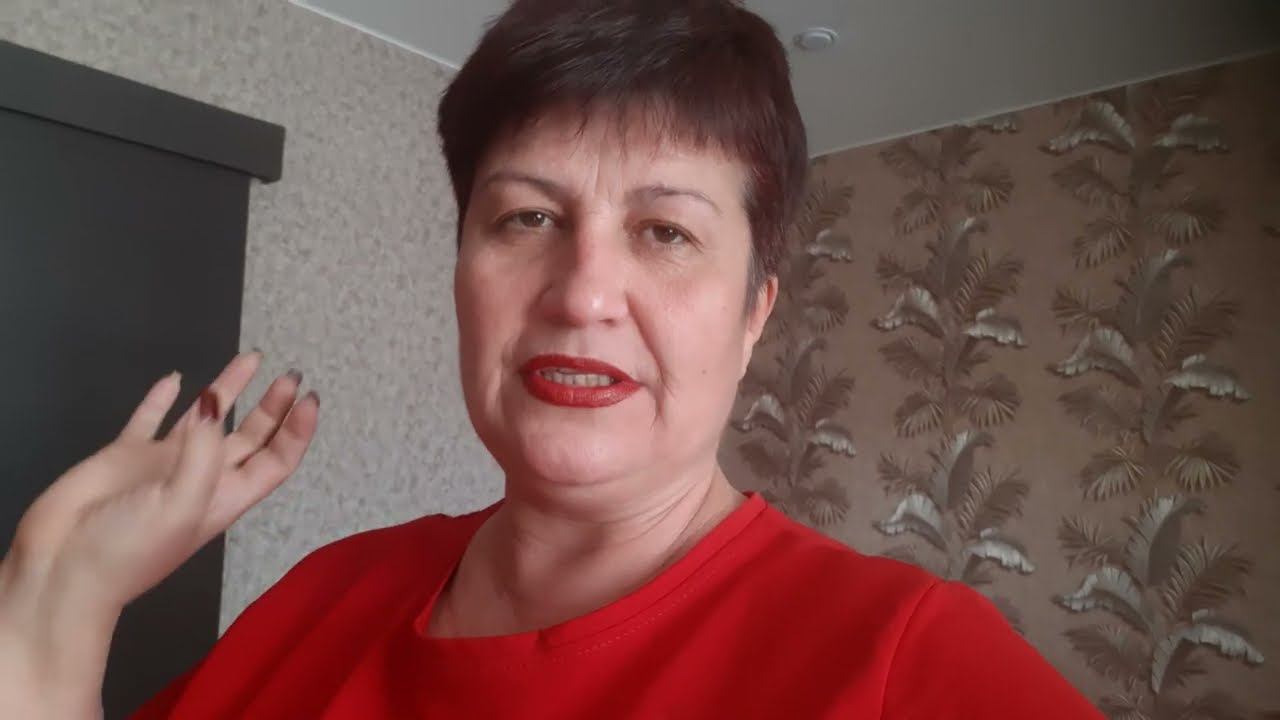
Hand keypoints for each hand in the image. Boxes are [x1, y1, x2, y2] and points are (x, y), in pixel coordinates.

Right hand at [0, 352, 317, 718]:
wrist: (61, 569)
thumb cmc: (131, 548)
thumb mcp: (181, 504)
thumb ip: (201, 451)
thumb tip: (213, 401)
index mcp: (224, 497)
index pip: (274, 461)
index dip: (295, 432)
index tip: (308, 398)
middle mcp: (200, 477)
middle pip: (249, 438)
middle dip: (271, 408)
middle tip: (290, 375)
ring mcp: (162, 465)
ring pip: (203, 420)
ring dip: (227, 391)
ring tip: (251, 359)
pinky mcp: (123, 455)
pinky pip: (147, 421)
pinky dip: (161, 399)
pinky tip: (177, 378)